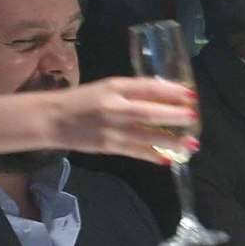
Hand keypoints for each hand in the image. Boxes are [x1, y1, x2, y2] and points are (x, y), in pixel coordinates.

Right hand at [40, 78, 197, 163]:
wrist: (50, 120)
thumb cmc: (83, 100)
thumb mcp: (108, 87)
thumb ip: (135, 90)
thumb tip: (169, 95)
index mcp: (114, 88)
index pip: (147, 88)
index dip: (171, 91)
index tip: (191, 94)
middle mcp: (113, 108)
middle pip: (149, 113)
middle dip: (174, 116)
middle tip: (194, 117)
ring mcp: (110, 130)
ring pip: (145, 136)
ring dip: (170, 141)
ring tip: (191, 143)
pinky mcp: (107, 146)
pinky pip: (135, 151)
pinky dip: (152, 155)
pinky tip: (169, 158)